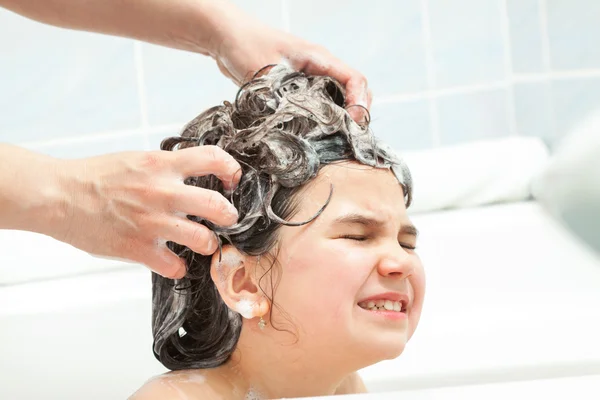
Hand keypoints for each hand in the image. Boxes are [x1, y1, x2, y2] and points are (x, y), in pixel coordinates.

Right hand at [50, 146, 240, 278]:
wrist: (59, 196)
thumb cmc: (96, 176)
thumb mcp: (137, 159)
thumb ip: (166, 167)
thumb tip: (194, 174)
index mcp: (162, 165)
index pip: (213, 159)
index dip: (231, 170)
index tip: (232, 180)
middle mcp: (162, 192)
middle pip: (218, 206)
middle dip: (229, 215)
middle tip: (226, 218)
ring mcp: (152, 222)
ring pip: (203, 240)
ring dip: (209, 243)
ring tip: (203, 242)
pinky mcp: (138, 248)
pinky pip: (175, 266)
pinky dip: (177, 267)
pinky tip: (171, 261)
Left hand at [212, 9, 371, 121]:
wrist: (225, 36)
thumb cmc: (245, 44)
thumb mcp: (265, 73)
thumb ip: (281, 97)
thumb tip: (293, 124)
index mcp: (319, 59)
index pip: (354, 80)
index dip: (359, 103)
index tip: (353, 123)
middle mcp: (319, 68)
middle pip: (352, 91)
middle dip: (355, 114)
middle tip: (348, 137)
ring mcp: (309, 77)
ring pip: (336, 99)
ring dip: (339, 118)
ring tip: (334, 139)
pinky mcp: (296, 87)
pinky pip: (318, 103)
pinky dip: (321, 118)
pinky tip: (313, 133)